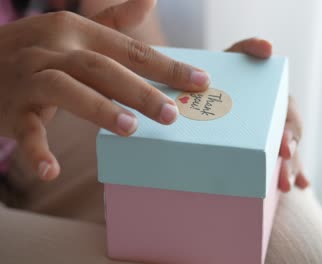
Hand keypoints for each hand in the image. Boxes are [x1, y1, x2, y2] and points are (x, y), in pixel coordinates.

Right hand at [0, 0, 209, 180]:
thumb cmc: (39, 50)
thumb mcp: (74, 28)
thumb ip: (114, 20)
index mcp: (75, 30)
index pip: (130, 49)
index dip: (167, 66)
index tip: (201, 81)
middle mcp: (53, 48)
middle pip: (103, 67)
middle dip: (140, 90)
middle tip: (172, 114)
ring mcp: (29, 77)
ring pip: (67, 89)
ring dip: (99, 108)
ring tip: (132, 128)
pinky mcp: (10, 108)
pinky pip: (24, 130)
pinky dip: (36, 150)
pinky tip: (53, 171)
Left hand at [226, 38, 309, 191]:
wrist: (203, 89)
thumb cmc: (221, 74)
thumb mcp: (233, 58)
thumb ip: (249, 48)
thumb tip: (269, 47)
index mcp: (272, 98)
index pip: (287, 114)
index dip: (290, 131)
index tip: (284, 147)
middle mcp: (275, 115)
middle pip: (290, 138)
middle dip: (290, 158)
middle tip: (285, 177)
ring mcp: (270, 131)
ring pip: (288, 152)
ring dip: (291, 169)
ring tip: (287, 186)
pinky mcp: (263, 145)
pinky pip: (278, 162)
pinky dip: (291, 173)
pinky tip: (301, 184)